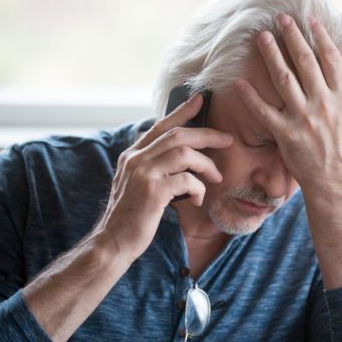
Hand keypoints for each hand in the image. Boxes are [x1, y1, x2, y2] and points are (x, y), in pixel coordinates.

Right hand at [94, 94, 232, 261]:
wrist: (114, 242)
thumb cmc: (132, 216)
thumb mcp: (137, 184)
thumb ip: (153, 167)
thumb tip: (180, 155)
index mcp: (133, 155)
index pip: (161, 125)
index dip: (182, 111)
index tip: (200, 99)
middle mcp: (135, 159)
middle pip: (178, 134)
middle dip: (207, 134)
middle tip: (228, 140)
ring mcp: (142, 173)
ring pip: (184, 153)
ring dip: (207, 164)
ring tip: (216, 177)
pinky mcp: (152, 191)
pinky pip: (187, 180)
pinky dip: (198, 189)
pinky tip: (197, 201)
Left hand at [235, 15, 341, 188]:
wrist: (336, 180)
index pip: (330, 59)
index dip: (320, 37)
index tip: (310, 20)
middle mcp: (323, 104)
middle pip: (305, 63)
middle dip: (292, 38)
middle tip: (281, 19)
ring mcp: (303, 118)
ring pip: (284, 80)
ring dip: (271, 56)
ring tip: (262, 38)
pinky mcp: (285, 134)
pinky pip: (264, 112)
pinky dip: (251, 97)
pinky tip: (240, 81)